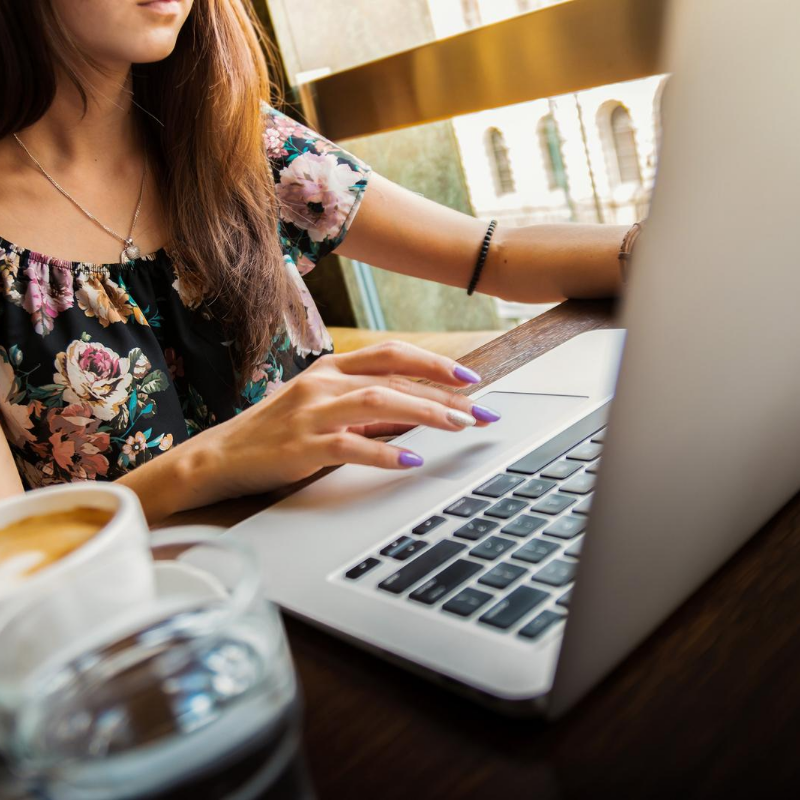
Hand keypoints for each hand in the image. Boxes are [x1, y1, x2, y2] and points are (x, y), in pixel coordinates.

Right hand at [187, 341, 500, 502]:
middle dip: (444, 394)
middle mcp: (323, 383)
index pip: (392, 354)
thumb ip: (365, 407)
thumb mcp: (322, 408)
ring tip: (459, 427)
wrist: (220, 456)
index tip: (470, 379)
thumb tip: (418, 412)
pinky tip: (411, 460)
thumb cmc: (276, 432)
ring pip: (379, 402)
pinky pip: (351, 445)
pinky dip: (385, 451)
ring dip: (425, 413)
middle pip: (394, 377)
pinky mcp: (302, 446)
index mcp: (330, 369)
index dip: (434, 363)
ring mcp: (311, 413)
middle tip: (481, 411)